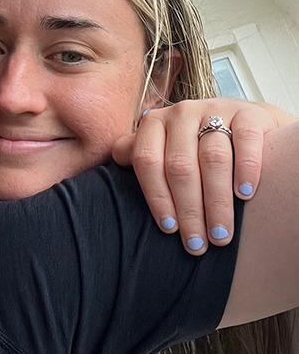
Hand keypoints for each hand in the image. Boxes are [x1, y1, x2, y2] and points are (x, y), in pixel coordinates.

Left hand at [111, 100, 295, 254]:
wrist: (245, 122)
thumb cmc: (196, 145)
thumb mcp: (164, 147)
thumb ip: (138, 158)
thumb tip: (104, 180)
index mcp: (154, 123)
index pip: (147, 161)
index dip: (157, 197)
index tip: (169, 230)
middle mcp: (181, 113)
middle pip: (180, 166)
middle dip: (188, 210)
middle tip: (198, 244)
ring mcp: (215, 109)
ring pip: (213, 159)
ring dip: (217, 201)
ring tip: (221, 234)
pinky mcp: (249, 113)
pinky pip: (246, 141)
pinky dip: (246, 169)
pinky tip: (245, 194)